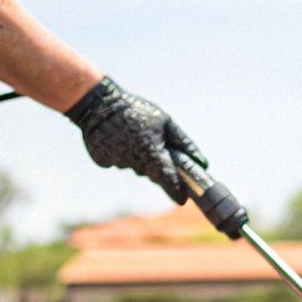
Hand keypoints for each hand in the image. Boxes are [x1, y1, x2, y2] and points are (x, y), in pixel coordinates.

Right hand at [66, 78, 206, 203]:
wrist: (98, 103)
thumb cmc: (137, 110)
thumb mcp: (165, 122)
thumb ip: (184, 144)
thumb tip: (203, 163)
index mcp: (151, 150)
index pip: (168, 179)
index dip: (176, 190)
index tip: (183, 198)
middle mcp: (133, 159)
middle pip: (152, 174)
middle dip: (158, 167)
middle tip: (154, 148)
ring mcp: (116, 161)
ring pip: (135, 167)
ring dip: (138, 157)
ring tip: (134, 136)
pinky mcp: (102, 160)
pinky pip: (118, 162)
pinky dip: (121, 153)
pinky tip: (118, 138)